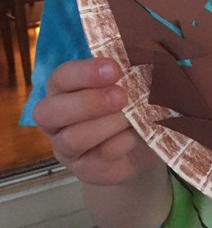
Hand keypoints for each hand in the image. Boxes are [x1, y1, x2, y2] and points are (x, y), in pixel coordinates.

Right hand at [33, 57, 160, 185]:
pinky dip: (120, 144)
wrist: (145, 143)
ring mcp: (67, 148)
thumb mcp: (130, 84)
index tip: (115, 69)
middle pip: (51, 111)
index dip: (84, 72)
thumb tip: (144, 57)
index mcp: (64, 90)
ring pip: (72, 139)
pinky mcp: (85, 170)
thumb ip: (128, 73)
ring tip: (131, 117)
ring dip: (106, 125)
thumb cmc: (131, 102)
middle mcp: (57, 120)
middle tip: (122, 96)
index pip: (61, 77)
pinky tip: (136, 135)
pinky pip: (96, 158)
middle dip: (88, 102)